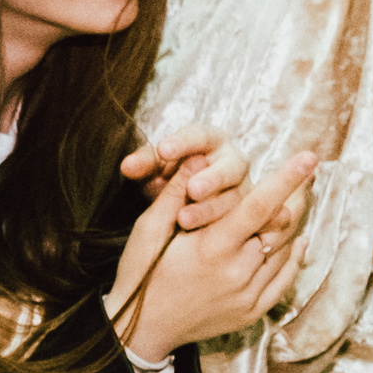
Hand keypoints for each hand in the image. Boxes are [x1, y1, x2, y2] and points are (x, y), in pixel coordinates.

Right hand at [111, 149, 315, 363]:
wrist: (140, 330)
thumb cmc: (141, 274)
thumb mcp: (148, 229)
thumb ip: (176, 193)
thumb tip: (197, 156)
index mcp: (211, 248)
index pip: (258, 206)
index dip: (286, 180)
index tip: (308, 158)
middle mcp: (236, 273)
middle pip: (280, 226)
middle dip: (296, 197)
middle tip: (308, 177)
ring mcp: (247, 296)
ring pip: (284, 251)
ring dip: (293, 225)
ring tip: (300, 201)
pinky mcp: (252, 312)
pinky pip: (284, 280)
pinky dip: (293, 258)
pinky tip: (295, 241)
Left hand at [121, 123, 260, 233]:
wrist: (186, 207)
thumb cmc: (170, 179)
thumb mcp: (155, 169)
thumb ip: (143, 165)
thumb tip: (126, 167)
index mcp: (211, 141)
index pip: (200, 135)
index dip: (183, 142)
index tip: (163, 150)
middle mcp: (233, 162)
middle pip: (231, 166)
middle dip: (212, 178)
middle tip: (192, 189)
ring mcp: (243, 190)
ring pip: (235, 198)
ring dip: (211, 209)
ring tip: (184, 219)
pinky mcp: (246, 216)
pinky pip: (239, 222)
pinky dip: (219, 228)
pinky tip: (200, 237)